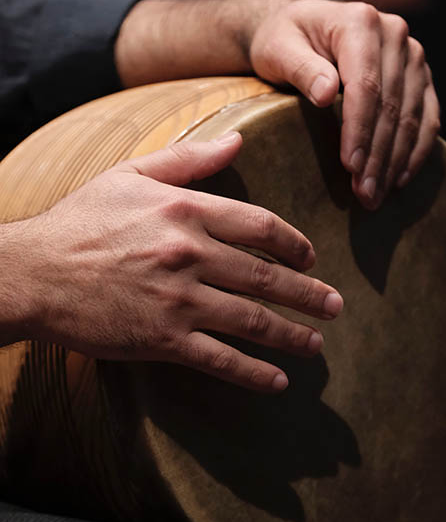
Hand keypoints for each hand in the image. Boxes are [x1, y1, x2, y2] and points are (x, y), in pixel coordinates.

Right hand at [6, 134, 342, 392]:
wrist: (33, 272)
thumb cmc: (81, 220)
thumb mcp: (131, 174)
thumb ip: (188, 159)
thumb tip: (237, 140)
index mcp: (185, 212)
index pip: (260, 226)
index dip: (294, 244)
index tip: (311, 258)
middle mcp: (188, 254)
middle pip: (266, 276)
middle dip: (308, 294)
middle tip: (336, 306)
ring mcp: (177, 300)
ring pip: (251, 319)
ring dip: (292, 334)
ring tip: (318, 344)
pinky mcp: (160, 339)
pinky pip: (219, 359)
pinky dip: (253, 372)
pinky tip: (278, 381)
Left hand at [116, 0, 439, 209]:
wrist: (302, 29)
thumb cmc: (284, 40)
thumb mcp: (278, 49)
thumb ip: (301, 68)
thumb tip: (326, 94)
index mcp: (360, 22)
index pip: (367, 85)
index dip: (360, 129)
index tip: (350, 167)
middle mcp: (395, 34)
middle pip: (392, 105)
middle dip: (378, 156)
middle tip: (364, 196)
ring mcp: (413, 56)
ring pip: (412, 116)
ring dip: (396, 161)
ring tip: (376, 196)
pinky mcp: (420, 78)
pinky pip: (428, 118)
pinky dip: (415, 152)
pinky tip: (399, 180)